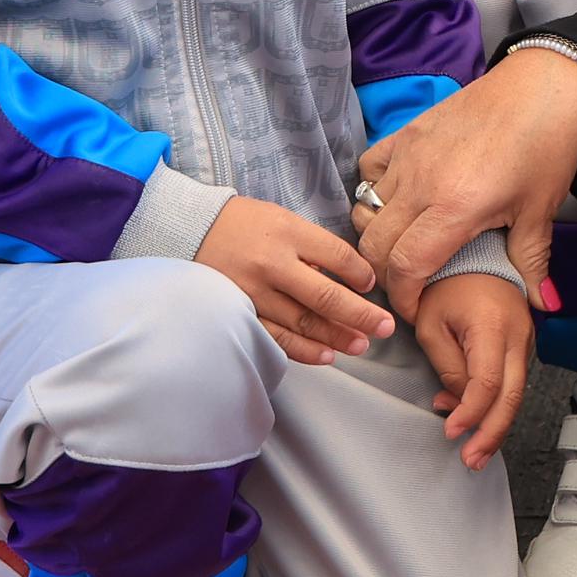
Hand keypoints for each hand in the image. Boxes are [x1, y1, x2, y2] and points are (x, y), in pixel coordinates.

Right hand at [200, 194, 396, 364]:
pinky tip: (326, 356)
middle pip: (326, 296)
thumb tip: (350, 278)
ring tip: (361, 345)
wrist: (190, 230)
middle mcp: (272, 264)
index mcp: (287, 232)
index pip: (338, 257)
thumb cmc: (245, 224)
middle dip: (361, 315)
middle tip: (385, 327)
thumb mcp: (282, 220)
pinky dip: (303, 349)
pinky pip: (275, 337)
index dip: (362, 274)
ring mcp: (254, 292)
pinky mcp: (239, 312)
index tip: (371, 285)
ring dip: (336, 337)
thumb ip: (313, 247)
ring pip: (303, 322)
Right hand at [354, 44, 576, 317]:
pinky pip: (370, 169)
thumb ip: (532, 262)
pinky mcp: (407, 132)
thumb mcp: (541, 210)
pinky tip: (398, 200)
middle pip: (375, 245)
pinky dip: (373, 190)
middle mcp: (421, 183)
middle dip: (386, 275)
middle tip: (409, 285)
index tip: (415, 311)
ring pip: (366, 209)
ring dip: (377, 235)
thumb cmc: (548, 147)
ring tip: (403, 246)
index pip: (404, 267)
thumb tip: (542, 304)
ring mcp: (409, 154)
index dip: (404, 298)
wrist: (545, 85)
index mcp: (454, 208)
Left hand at [417, 270, 535, 467]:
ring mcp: (525, 338)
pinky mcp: (522, 342)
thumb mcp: (430, 325)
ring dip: (495, 423)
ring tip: (474, 451)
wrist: (473, 254)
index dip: (470, 414)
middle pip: (512, 396)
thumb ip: (446, 365)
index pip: (487, 384)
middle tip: (472, 459)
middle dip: (491, 433)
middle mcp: (517, 334)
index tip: (450, 431)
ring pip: (516, 392)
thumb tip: (457, 400)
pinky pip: (514, 380)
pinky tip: (477, 420)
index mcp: (492, 326)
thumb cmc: (445, 284)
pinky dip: (498, 404)